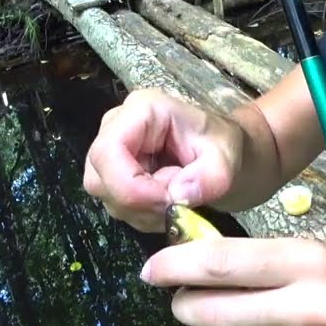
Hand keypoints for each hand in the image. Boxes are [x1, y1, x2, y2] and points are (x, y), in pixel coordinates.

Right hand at [83, 89, 241, 231]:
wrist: (218, 153)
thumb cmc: (220, 145)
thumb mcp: (225, 158)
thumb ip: (209, 178)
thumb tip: (177, 197)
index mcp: (141, 110)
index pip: (108, 152)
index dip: (131, 187)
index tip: (168, 202)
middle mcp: (115, 127)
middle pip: (100, 178)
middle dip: (139, 202)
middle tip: (177, 202)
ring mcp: (110, 152)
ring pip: (106, 197)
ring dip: (144, 211)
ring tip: (178, 199)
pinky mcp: (112, 174)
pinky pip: (116, 205)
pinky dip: (144, 214)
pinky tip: (168, 204)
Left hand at [140, 236, 325, 325]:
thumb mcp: (312, 254)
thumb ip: (259, 256)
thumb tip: (193, 258)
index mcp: (309, 263)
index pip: (224, 263)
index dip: (178, 266)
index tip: (152, 268)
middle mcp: (307, 307)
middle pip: (215, 308)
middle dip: (185, 303)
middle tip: (179, 296)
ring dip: (225, 323)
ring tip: (254, 312)